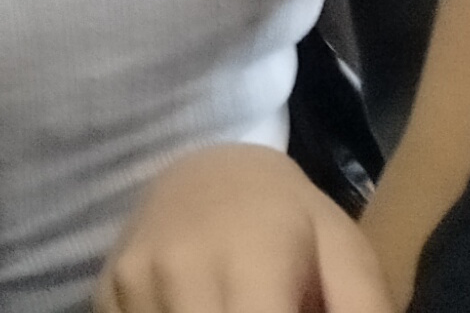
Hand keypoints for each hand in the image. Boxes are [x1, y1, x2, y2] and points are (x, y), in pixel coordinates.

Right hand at [94, 143, 388, 312]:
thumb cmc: (292, 220)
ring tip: (236, 307)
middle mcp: (178, 267)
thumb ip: (364, 311)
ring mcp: (133, 279)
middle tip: (268, 311)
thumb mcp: (347, 256)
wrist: (210, 171)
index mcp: (248, 258)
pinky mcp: (105, 290)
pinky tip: (200, 309)